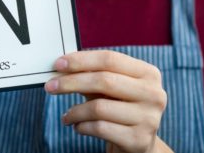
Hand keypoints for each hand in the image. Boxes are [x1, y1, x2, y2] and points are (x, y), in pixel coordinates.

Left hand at [44, 50, 171, 152]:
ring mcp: (149, 118)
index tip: (58, 64)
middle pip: (104, 80)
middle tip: (50, 87)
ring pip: (99, 107)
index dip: (81, 60)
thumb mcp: (109, 89)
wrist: (138, 145)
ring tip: (67, 116)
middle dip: (71, 82)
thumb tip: (60, 67)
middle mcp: (154, 94)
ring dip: (75, 111)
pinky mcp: (139, 140)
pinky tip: (78, 126)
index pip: (109, 59)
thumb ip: (91, 74)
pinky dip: (82, 126)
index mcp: (148, 73)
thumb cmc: (119, 109)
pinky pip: (100, 128)